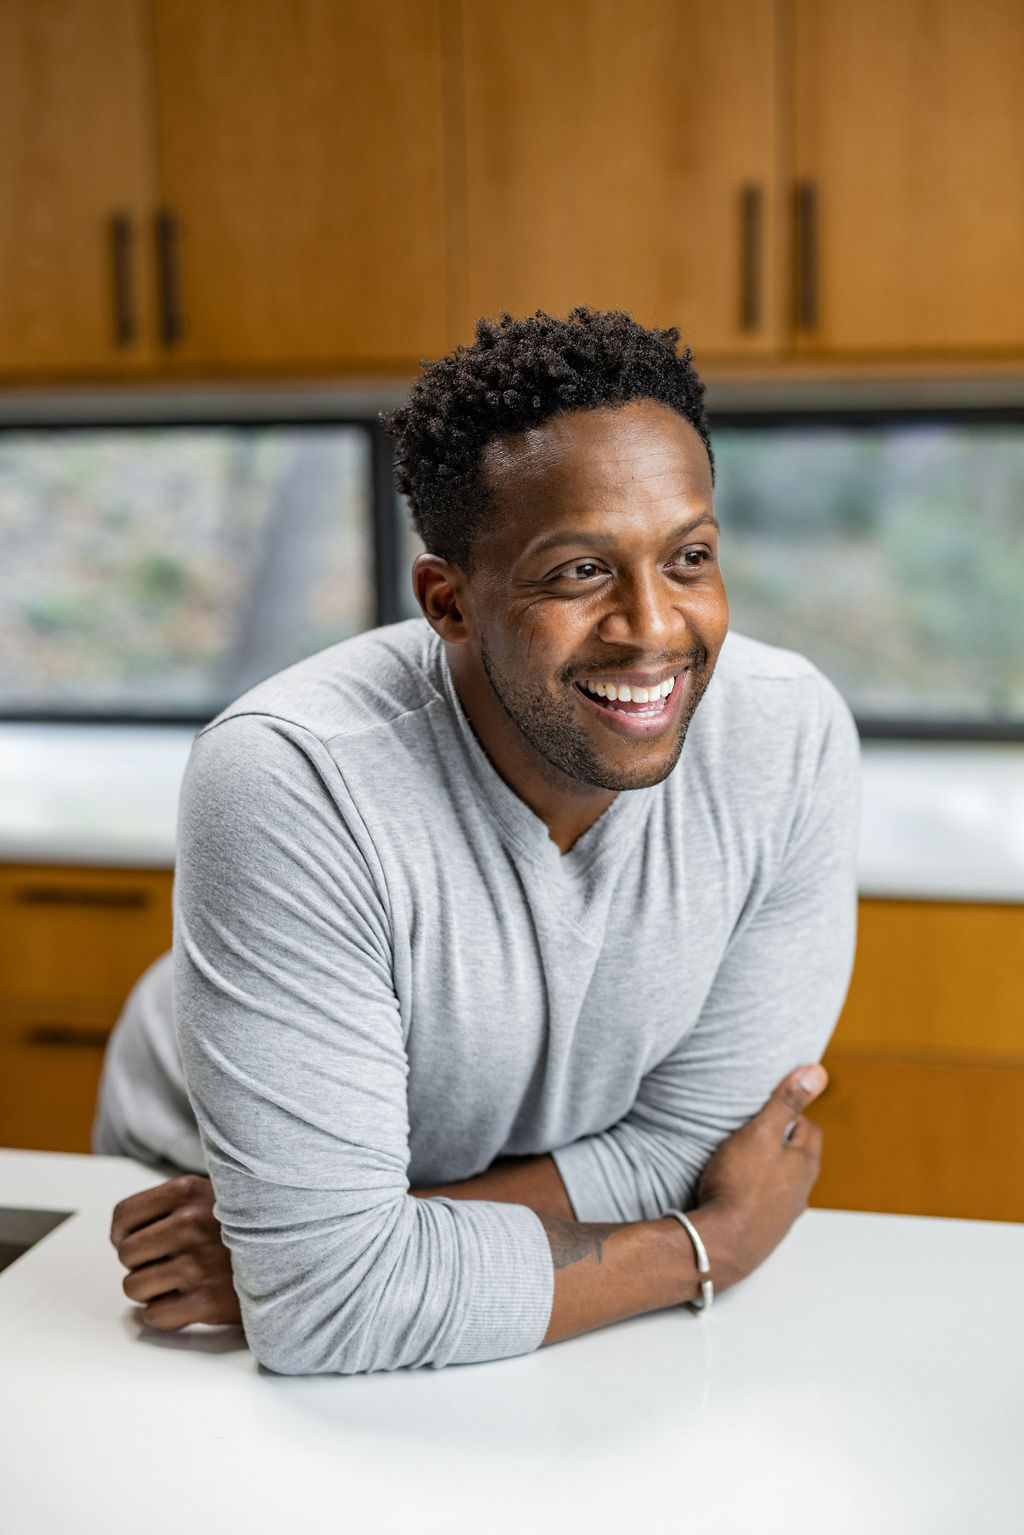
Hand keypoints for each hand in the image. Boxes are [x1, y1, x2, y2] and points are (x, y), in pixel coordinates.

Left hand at [110, 1174, 241, 1329]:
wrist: (300, 1254)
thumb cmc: (256, 1225)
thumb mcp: (221, 1192)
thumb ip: (177, 1203)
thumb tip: (124, 1230)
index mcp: (189, 1192)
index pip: (124, 1216)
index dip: (122, 1235)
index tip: (133, 1243)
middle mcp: (190, 1224)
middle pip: (126, 1254)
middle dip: (140, 1264)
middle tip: (166, 1263)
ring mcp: (198, 1264)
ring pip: (135, 1287)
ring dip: (151, 1290)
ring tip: (178, 1283)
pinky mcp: (208, 1301)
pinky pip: (155, 1316)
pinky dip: (166, 1315)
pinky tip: (187, 1304)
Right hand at [691, 1064, 827, 1292]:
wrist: (722, 1243)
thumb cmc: (740, 1184)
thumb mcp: (760, 1131)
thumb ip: (786, 1101)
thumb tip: (817, 1072)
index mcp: (805, 1164)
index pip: (810, 1129)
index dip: (792, 1115)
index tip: (771, 1109)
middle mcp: (801, 1192)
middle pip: (798, 1158)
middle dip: (780, 1142)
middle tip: (754, 1131)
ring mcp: (784, 1216)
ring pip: (783, 1184)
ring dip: (768, 1171)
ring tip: (741, 1161)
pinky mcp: (765, 1232)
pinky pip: (765, 1205)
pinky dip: (755, 1195)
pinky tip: (735, 1193)